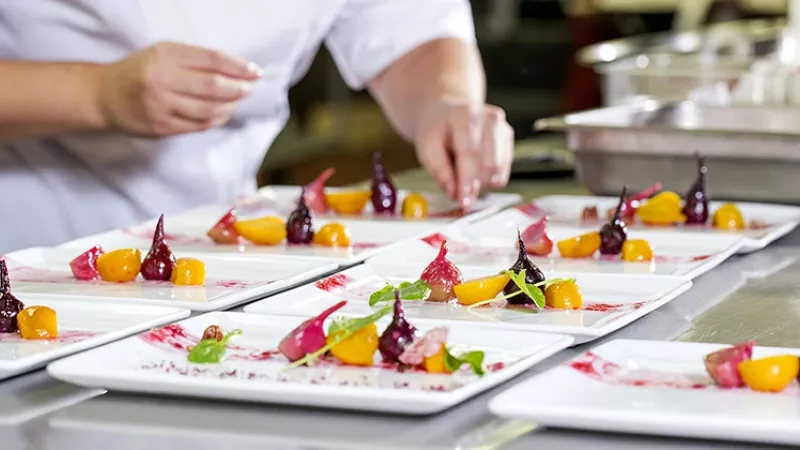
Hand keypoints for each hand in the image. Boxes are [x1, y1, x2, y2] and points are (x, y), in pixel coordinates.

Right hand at [98, 41, 261, 136]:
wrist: (104, 96)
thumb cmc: (139, 71)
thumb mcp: (163, 54)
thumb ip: (195, 60)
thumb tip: (236, 71)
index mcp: (164, 55)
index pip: (212, 60)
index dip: (238, 67)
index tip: (254, 72)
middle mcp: (162, 80)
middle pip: (213, 86)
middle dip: (238, 88)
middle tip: (249, 88)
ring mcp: (161, 106)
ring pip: (209, 109)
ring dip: (230, 106)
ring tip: (237, 100)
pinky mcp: (161, 127)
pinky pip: (199, 125)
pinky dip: (217, 119)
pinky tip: (223, 113)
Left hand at [414, 99, 513, 208]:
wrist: (447, 115)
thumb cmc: (436, 131)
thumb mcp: (426, 149)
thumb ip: (440, 172)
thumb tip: (454, 194)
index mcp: (464, 116)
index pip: (470, 153)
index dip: (467, 181)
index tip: (463, 201)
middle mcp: (489, 119)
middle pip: (489, 164)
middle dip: (474, 185)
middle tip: (458, 193)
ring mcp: (502, 129)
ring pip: (498, 170)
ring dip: (480, 184)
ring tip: (463, 176)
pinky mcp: (508, 140)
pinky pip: (502, 172)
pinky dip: (488, 180)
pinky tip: (474, 172)